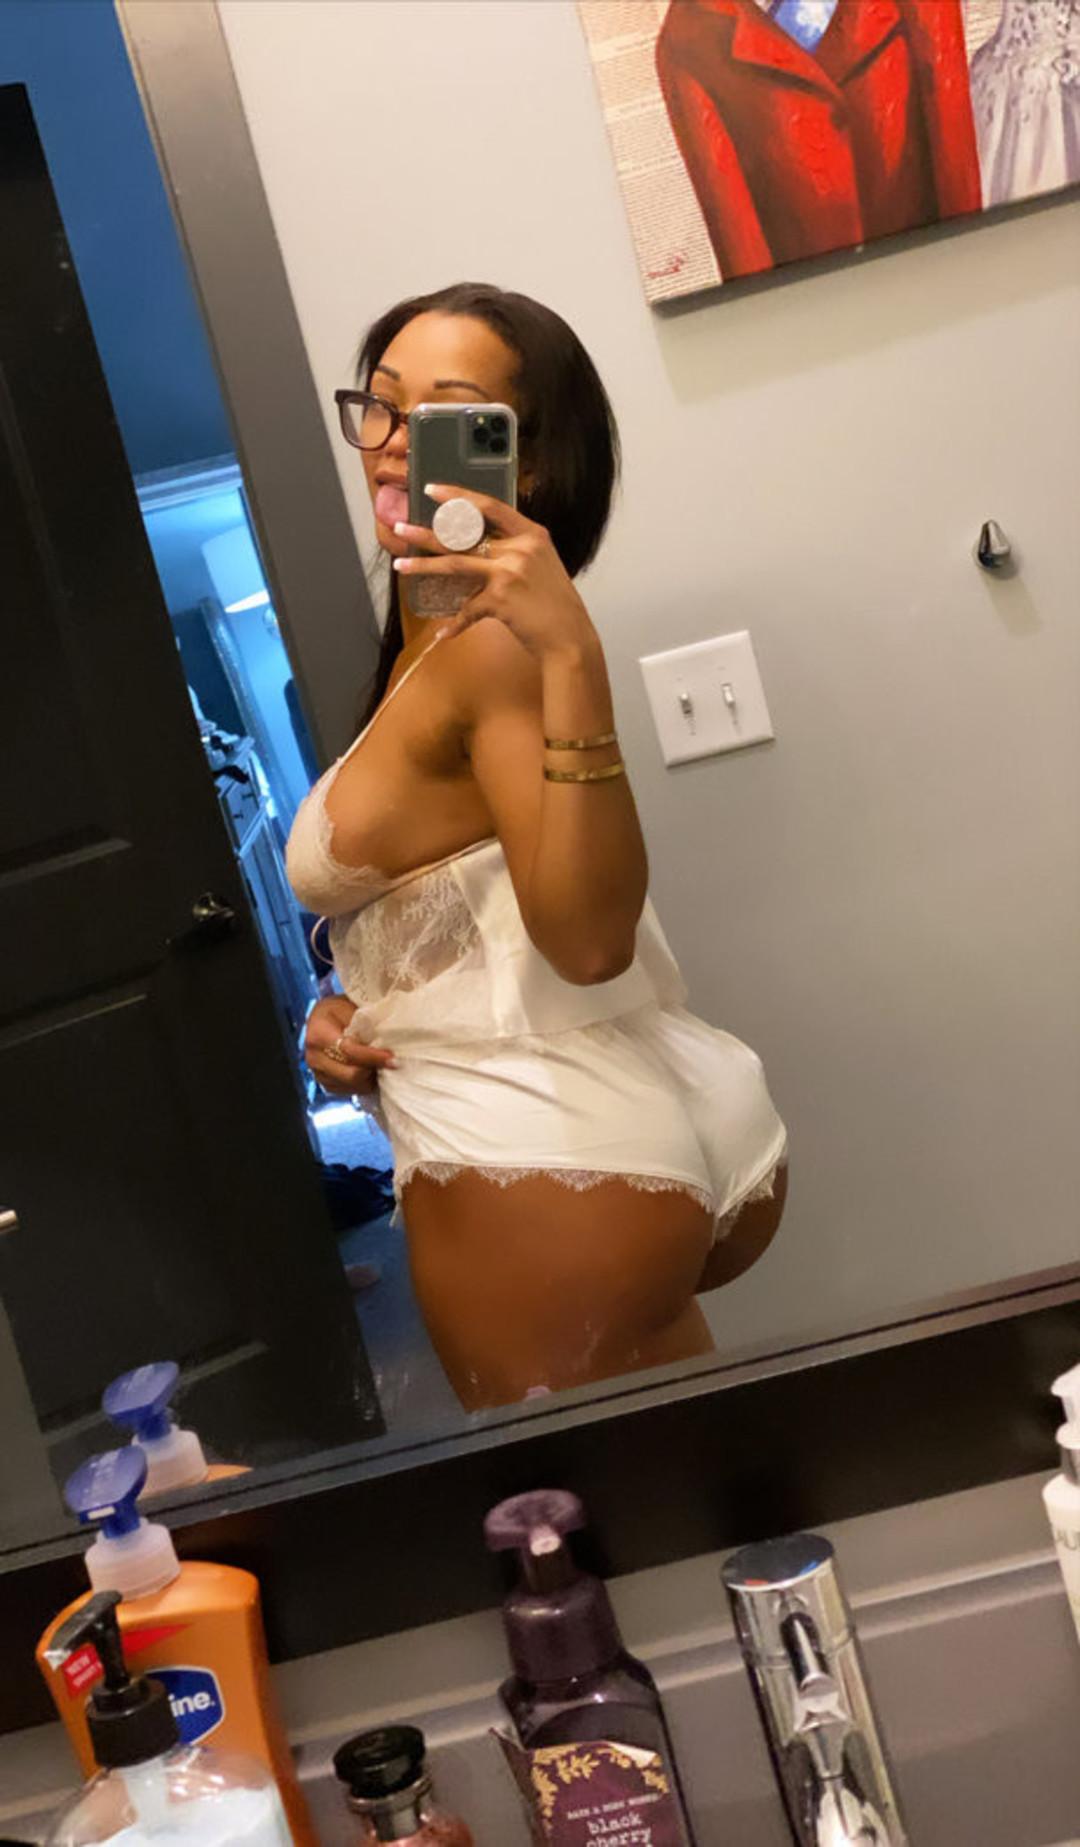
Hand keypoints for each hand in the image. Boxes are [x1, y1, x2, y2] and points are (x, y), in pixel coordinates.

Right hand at [303, 995, 394, 1097]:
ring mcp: (318, 1073)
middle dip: (373, 1070)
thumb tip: (386, 1038)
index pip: (348, 1051)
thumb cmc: (338, 1011)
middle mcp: (314, 1057)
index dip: (372, 1057)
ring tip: (381, 1066)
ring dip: (369, 1079)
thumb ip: (364, 1023)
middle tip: (391, 1064)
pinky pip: (348, 1091)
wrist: (322, 1019)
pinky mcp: (324, 1083)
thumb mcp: (348, 1007)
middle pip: (350, 1073)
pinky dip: (362, 1084)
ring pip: (351, 1085)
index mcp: (318, 1034)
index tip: (391, 1058)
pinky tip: (370, 1072)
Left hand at [392, 486, 591, 658]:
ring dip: (424, 566)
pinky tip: (441, 633)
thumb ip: (516, 551)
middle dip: (427, 532)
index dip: (458, 496)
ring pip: (455, 564)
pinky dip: (454, 624)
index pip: (490, 506)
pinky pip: (467, 610)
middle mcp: (520, 548)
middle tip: (400, 527)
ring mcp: (508, 572)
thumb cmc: (556, 605)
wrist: (570, 638)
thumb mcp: (542, 565)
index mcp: (532, 534)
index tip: (433, 490)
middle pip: (464, 535)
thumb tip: (482, 548)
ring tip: (400, 565)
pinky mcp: (499, 600)